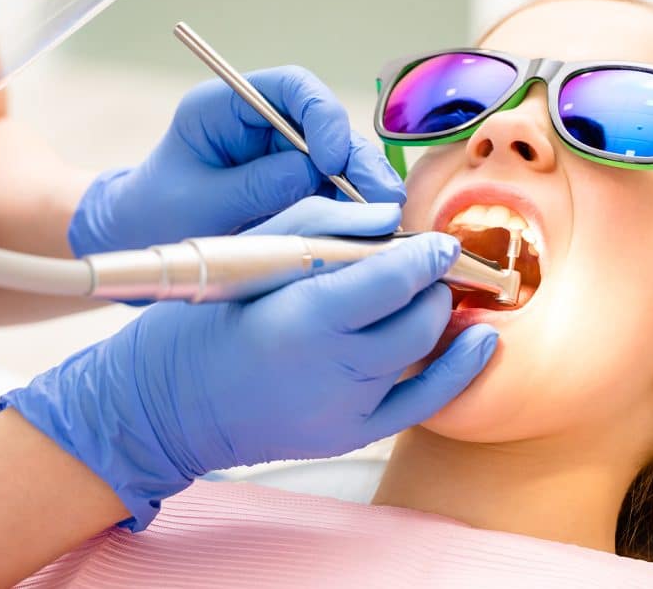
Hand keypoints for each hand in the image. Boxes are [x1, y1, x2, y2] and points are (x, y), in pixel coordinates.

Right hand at [0, 199, 496, 530]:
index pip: (393, 279)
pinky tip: (481, 342)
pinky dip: (460, 370)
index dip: (427, 255)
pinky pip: (425, 404)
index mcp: (304, 317)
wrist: (171, 404)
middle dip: (433, 284)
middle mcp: (334, 368)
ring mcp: (347, 409)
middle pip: (418, 317)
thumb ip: (325, 226)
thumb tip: (392, 216)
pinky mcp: (352, 435)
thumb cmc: (208, 320)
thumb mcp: (255, 255)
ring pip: (423, 350)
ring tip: (433, 293)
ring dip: (436, 315)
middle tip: (430, 264)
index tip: (440, 240)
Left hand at [68, 66, 404, 255]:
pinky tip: (375, 230)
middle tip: (382, 196)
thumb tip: (312, 173)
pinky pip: (335, 192)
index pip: (290, 88)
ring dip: (365, 186)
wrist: (141, 243)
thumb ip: (254, 186)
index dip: (320, 115)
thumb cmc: (155, 215)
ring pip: (340, 160)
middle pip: (326, 125)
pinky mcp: (297, 188)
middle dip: (356, 159)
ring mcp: (284, 156)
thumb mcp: (198, 203)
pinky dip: (355, 210)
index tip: (329, 158)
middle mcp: (264, 126)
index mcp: (227, 107)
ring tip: (388, 219)